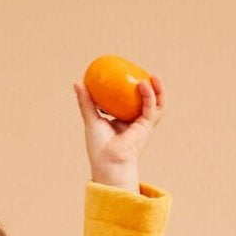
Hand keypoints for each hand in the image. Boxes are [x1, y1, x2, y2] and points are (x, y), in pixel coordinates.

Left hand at [76, 72, 159, 187]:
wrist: (108, 161)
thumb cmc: (98, 145)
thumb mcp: (91, 119)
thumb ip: (87, 101)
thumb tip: (77, 82)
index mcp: (122, 121)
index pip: (130, 102)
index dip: (132, 90)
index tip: (126, 75)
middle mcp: (134, 122)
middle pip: (147, 102)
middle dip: (151, 89)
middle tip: (143, 73)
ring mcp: (142, 124)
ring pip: (156, 105)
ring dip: (158, 91)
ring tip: (153, 76)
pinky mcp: (146, 127)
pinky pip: (151, 108)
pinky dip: (149, 96)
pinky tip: (144, 84)